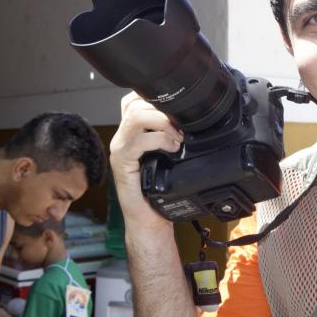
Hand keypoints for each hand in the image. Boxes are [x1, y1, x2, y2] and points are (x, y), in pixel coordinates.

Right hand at [109, 91, 183, 231]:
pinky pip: (137, 141)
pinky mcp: (121, 163)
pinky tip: (172, 148)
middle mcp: (123, 138)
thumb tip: (196, 121)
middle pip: (135, 104)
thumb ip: (173, 137)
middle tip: (182, 126)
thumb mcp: (170, 157)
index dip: (154, 96)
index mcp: (132, 133)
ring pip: (135, 118)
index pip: (134, 100)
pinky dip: (158, 140)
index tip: (177, 106)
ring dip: (162, 123)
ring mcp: (120, 149)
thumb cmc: (160, 190)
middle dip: (162, 109)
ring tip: (178, 138)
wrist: (149, 220)